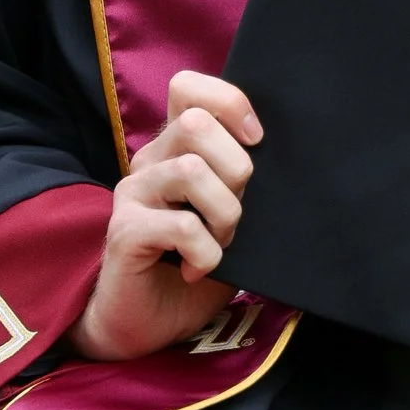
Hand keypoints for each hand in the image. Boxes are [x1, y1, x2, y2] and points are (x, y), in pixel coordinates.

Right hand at [72, 72, 260, 361]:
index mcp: (174, 148)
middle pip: (196, 123)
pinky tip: (199, 268)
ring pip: (191, 171)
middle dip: (235, 170)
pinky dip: (206, 252)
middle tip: (236, 214)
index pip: (189, 87)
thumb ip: (242, 182)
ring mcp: (132, 194)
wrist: (146, 322)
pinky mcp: (124, 231)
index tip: (256, 141)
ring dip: (224, 216)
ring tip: (220, 244)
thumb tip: (285, 158)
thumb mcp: (228, 215)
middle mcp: (149, 161)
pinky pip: (181, 226)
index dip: (229, 103)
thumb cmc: (194, 265)